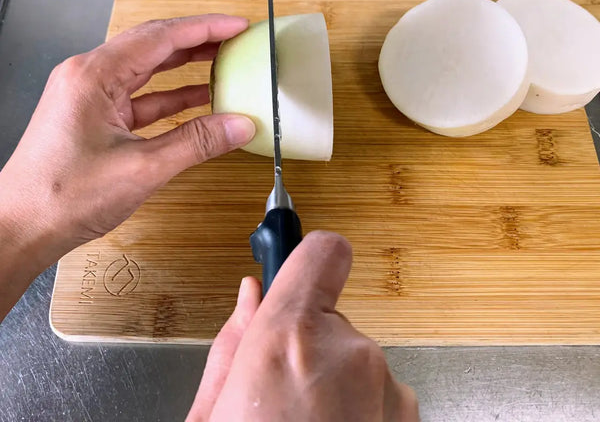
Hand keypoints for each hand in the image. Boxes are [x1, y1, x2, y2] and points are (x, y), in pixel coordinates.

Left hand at [0, 14, 254, 273]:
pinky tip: (199, 100)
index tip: (237, 26)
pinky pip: (141, 98)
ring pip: (147, 71)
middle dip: (197, 41)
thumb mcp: (142, 168)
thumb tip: (240, 125)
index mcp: (95, 75)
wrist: (22, 228)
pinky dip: (171, 98)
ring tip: (223, 63)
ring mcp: (91, 97)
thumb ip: (196, 142)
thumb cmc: (65, 196)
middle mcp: (90, 77)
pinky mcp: (95, 117)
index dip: (204, 28)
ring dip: (185, 68)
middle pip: (153, 46)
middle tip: (234, 40)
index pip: (160, 37)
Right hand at [187, 231, 418, 421]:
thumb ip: (231, 344)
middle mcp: (350, 353)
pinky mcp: (410, 414)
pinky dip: (358, 409)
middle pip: (329, 316)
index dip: (308, 252)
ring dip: (333, 383)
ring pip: (353, 356)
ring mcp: (388, 388)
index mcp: (288, 340)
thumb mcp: (209, 416)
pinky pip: (377, 390)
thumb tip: (251, 293)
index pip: (320, 251)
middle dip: (307, 345)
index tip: (302, 259)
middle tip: (280, 396)